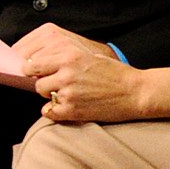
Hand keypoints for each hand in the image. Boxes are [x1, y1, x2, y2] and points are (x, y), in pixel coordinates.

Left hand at [19, 30, 142, 123]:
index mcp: (70, 57)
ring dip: (51, 97)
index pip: (33, 64)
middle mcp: (66, 74)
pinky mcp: (72, 110)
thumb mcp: (89, 56)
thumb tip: (40, 63)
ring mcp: (68, 93)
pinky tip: (66, 107)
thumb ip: (65, 59)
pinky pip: (49, 112)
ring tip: (67, 95)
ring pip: (42, 96)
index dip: (33, 70)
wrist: (136, 92)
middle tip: (55, 86)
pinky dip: (54, 111)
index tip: (37, 74)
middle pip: (35, 82)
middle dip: (43, 84)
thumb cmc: (114, 73)